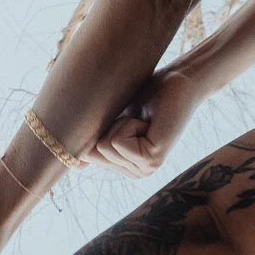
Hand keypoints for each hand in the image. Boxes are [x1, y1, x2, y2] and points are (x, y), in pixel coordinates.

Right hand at [85, 64, 204, 178]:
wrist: (179, 81)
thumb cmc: (149, 94)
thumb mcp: (112, 120)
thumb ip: (94, 142)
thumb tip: (75, 167)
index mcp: (126, 166)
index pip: (86, 154)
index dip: (97, 130)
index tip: (123, 118)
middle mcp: (135, 173)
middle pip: (93, 152)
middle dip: (110, 126)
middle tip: (137, 119)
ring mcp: (144, 170)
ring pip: (104, 146)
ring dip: (121, 123)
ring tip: (144, 120)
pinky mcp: (151, 160)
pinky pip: (117, 142)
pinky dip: (129, 124)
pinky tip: (150, 123)